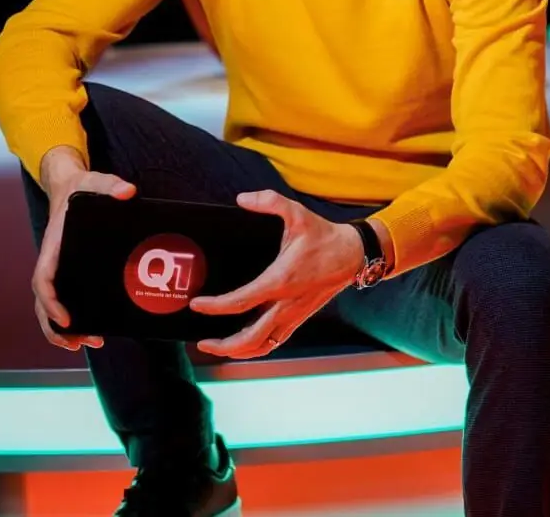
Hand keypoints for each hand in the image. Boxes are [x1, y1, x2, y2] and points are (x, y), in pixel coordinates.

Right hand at [32, 145, 133, 352]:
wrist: (69, 188)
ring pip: (50, 308)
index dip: (50, 302)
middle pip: (43, 303)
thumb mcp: (94, 182)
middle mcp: (53, 263)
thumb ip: (110, 184)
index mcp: (53, 246)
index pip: (43, 279)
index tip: (65, 318)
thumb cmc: (80, 188)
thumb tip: (128, 191)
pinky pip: (64, 301)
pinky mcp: (70, 273)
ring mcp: (60, 270)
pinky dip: (71, 321)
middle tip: (81, 342)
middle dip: (57, 327)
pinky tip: (90, 333)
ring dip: (63, 331)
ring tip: (88, 344)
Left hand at [190, 191, 364, 358]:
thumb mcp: (297, 213)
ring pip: (263, 346)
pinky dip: (256, 348)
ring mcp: (293, 315)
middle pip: (250, 338)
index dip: (215, 306)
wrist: (352, 255)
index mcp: (280, 280)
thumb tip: (242, 199)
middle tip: (202, 342)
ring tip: (218, 347)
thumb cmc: (324, 236)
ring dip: (238, 351)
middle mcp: (285, 303)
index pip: (241, 301)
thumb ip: (269, 201)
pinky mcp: (299, 318)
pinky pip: (275, 342)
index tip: (197, 304)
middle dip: (223, 345)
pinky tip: (243, 344)